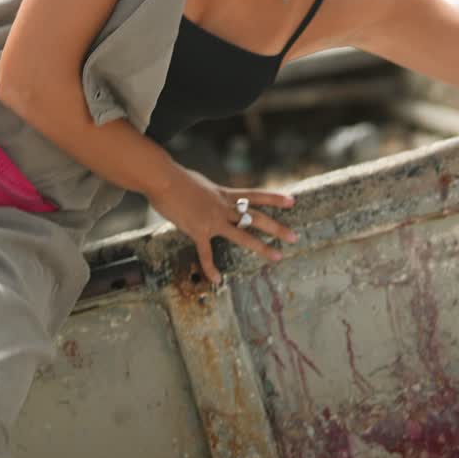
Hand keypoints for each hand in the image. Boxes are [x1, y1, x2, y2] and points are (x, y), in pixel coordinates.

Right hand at [148, 163, 296, 284]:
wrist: (164, 179)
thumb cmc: (177, 178)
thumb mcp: (202, 184)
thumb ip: (210, 194)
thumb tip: (211, 198)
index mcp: (225, 194)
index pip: (255, 195)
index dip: (274, 198)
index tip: (293, 201)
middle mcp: (224, 207)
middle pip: (256, 217)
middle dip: (277, 227)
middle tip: (294, 236)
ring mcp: (212, 219)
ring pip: (242, 235)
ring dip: (261, 246)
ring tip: (277, 256)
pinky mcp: (198, 230)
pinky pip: (206, 253)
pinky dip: (211, 268)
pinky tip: (217, 279)